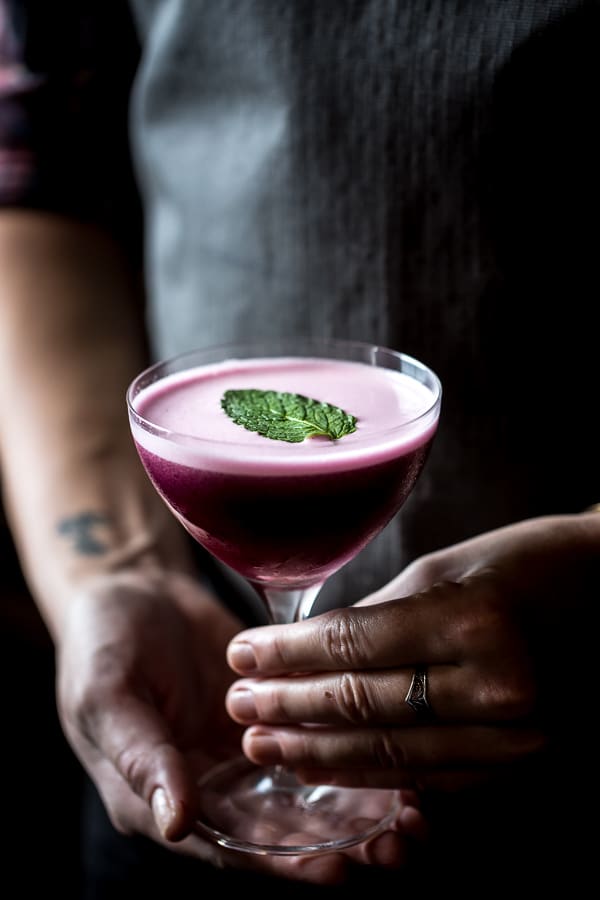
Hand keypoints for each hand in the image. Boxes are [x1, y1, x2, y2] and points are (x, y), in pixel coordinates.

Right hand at [56, 568, 424, 882]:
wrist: (132, 588)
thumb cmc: (101, 643)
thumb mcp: (106, 695)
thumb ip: (139, 757)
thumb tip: (174, 824)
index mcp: (161, 800)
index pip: (231, 846)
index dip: (284, 863)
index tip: (338, 866)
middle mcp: (210, 789)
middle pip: (281, 835)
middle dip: (340, 846)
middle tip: (397, 846)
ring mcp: (244, 755)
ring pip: (309, 798)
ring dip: (360, 814)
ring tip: (415, 818)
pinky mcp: (274, 718)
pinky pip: (318, 744)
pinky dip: (357, 758)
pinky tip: (402, 766)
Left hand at [225, 514, 598, 792]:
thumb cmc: (530, 563)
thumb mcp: (447, 571)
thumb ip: (380, 618)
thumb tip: (314, 651)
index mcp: (475, 621)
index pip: (353, 647)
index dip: (286, 655)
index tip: (241, 656)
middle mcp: (500, 688)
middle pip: (365, 707)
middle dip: (290, 709)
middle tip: (239, 708)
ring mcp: (520, 738)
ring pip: (394, 756)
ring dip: (321, 755)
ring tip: (267, 746)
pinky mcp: (526, 765)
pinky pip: (435, 779)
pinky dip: (376, 775)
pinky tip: (331, 769)